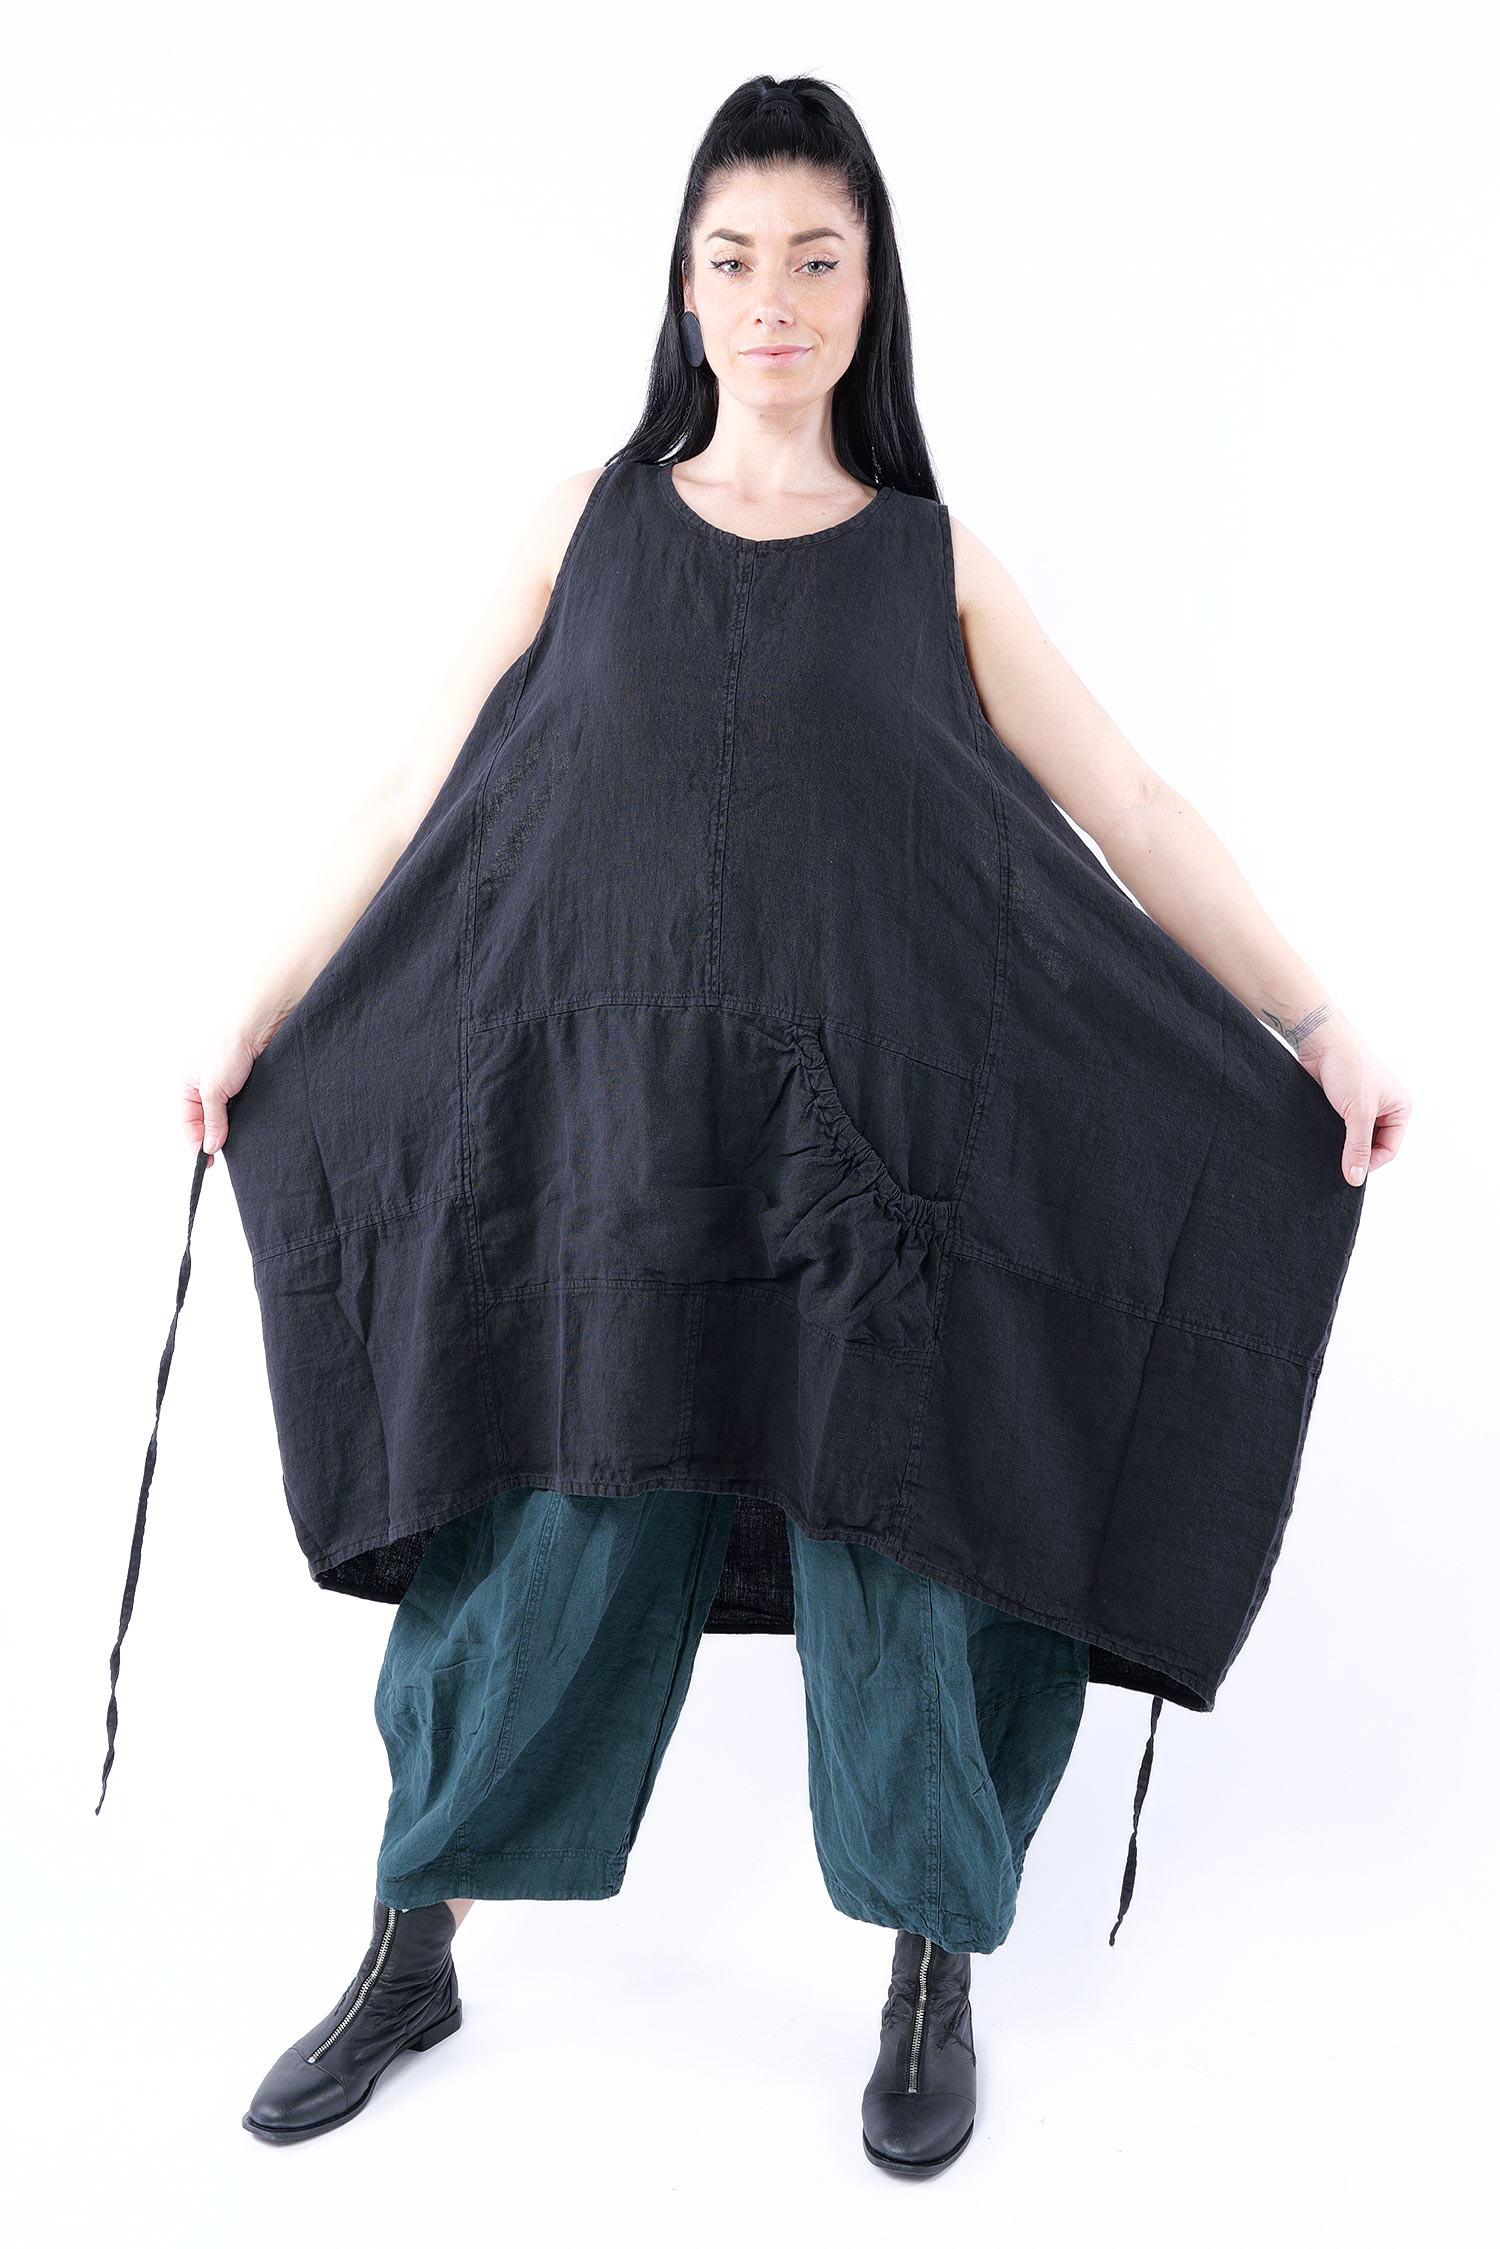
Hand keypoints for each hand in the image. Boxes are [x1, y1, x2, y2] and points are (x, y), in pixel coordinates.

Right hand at [180, 1017, 276, 1167]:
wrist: (258, 1026)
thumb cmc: (228, 1048)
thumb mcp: (214, 1090)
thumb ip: (212, 1120)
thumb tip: (210, 1147)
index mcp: (186, 1085)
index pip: (188, 1123)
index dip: (197, 1142)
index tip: (208, 1159)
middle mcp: (202, 1084)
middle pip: (205, 1120)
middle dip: (213, 1136)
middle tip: (224, 1153)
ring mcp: (223, 1083)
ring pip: (223, 1114)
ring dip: (229, 1126)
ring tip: (238, 1140)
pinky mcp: (243, 1081)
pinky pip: (238, 1106)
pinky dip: (242, 1116)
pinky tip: (249, 1122)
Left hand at [1293, 1010, 1412, 1186]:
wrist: (1320, 1040)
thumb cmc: (1348, 1067)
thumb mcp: (1358, 1112)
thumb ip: (1357, 1147)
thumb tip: (1356, 1178)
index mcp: (1400, 1108)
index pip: (1389, 1150)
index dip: (1370, 1163)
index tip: (1348, 1172)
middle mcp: (1384, 1107)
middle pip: (1372, 1145)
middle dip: (1356, 1154)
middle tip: (1335, 1162)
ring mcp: (1362, 1105)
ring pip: (1354, 1137)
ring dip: (1341, 1144)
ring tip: (1327, 1147)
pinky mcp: (1341, 1102)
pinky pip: (1340, 1127)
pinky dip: (1331, 1135)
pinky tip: (1320, 1137)